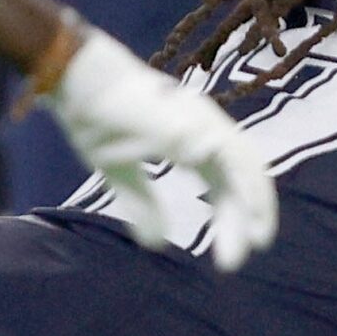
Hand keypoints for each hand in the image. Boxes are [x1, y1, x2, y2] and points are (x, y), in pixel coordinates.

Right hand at [40, 29, 278, 270]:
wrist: (79, 81)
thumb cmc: (98, 118)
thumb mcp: (120, 172)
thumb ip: (142, 203)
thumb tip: (156, 243)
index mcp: (194, 144)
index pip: (228, 184)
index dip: (234, 218)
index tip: (234, 255)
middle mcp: (205, 131)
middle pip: (243, 177)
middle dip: (251, 215)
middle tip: (248, 253)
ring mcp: (201, 120)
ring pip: (245, 161)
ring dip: (254, 200)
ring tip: (257, 237)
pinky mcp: (190, 117)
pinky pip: (225, 148)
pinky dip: (238, 176)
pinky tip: (243, 208)